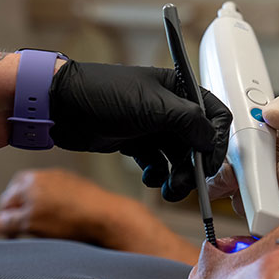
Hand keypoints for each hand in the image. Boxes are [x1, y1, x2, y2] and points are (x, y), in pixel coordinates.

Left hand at [0, 168, 128, 241]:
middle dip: (10, 211)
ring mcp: (32, 200)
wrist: (106, 217)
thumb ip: (54, 190)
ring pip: (4, 212)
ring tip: (16, 234)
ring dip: (8, 223)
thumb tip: (42, 201)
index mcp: (49, 175)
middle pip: (9, 197)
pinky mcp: (30, 219)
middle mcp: (37, 183)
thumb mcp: (74, 187)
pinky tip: (15, 238)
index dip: (17, 198)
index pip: (19, 182)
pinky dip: (7, 233)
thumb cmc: (97, 207)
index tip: (20, 209)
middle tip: (15, 225)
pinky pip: (5, 225)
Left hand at [49, 61, 231, 200]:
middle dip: (195, 166)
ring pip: (179, 157)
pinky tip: (149, 178)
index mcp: (180, 89)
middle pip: (198, 143)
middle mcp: (170, 108)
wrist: (61, 105)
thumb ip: (189, 122)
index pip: (214, 115)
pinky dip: (158, 175)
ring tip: (168, 189)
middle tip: (185, 184)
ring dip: (178, 176)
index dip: (217, 141)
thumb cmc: (104, 94)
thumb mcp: (154, 105)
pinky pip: (158, 164)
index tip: (210, 164)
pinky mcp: (136, 142)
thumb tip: (211, 141)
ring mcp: (153, 126)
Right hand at [207, 95, 278, 216]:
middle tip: (247, 168)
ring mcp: (273, 200)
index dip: (220, 158)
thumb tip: (269, 111)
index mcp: (254, 149)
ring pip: (249, 207)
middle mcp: (258, 176)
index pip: (224, 158)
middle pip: (227, 187)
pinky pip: (274, 228)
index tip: (232, 149)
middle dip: (230, 179)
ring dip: (261, 192)